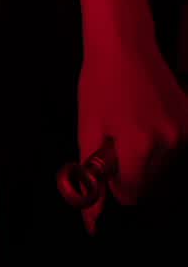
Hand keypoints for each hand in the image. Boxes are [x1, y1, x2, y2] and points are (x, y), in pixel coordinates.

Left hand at [76, 37, 187, 233]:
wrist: (123, 44)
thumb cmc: (100, 83)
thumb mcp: (88, 129)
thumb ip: (92, 178)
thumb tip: (92, 222)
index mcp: (139, 144)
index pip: (130, 194)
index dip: (114, 182)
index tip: (108, 163)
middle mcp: (168, 141)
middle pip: (147, 182)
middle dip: (129, 167)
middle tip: (116, 134)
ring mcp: (184, 130)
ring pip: (161, 167)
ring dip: (145, 154)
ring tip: (130, 119)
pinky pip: (173, 148)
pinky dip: (159, 141)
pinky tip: (145, 115)